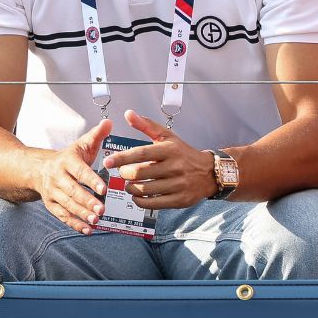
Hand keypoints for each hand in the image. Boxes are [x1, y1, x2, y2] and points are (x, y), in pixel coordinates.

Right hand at [35, 118, 110, 234]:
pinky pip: (62, 216)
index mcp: (67, 161)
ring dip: (82, 214)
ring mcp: (52, 192)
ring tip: (97, 220)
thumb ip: (97, 135)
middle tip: (102, 209)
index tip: (104, 189)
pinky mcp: (51, 205)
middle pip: (73, 191)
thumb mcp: (81, 144)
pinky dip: (74, 223)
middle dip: (87, 201)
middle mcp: (57, 178)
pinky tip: (88, 230)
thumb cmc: (68, 157)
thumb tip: (109, 122)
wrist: (39, 169)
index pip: (80, 172)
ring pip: (67, 205)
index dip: (92, 180)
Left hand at [102, 110, 216, 208]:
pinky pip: (152, 203)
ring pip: (144, 189)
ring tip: (129, 184)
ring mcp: (178, 184)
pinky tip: (138, 195)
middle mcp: (175, 166)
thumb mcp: (168, 137)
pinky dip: (140, 201)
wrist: (209, 172)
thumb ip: (147, 125)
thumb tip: (128, 114)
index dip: (122, 158)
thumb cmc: (183, 153)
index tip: (108, 161)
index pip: (141, 153)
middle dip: (125, 174)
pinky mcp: (179, 200)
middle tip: (122, 173)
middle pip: (139, 173)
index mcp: (170, 149)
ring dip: (130, 188)